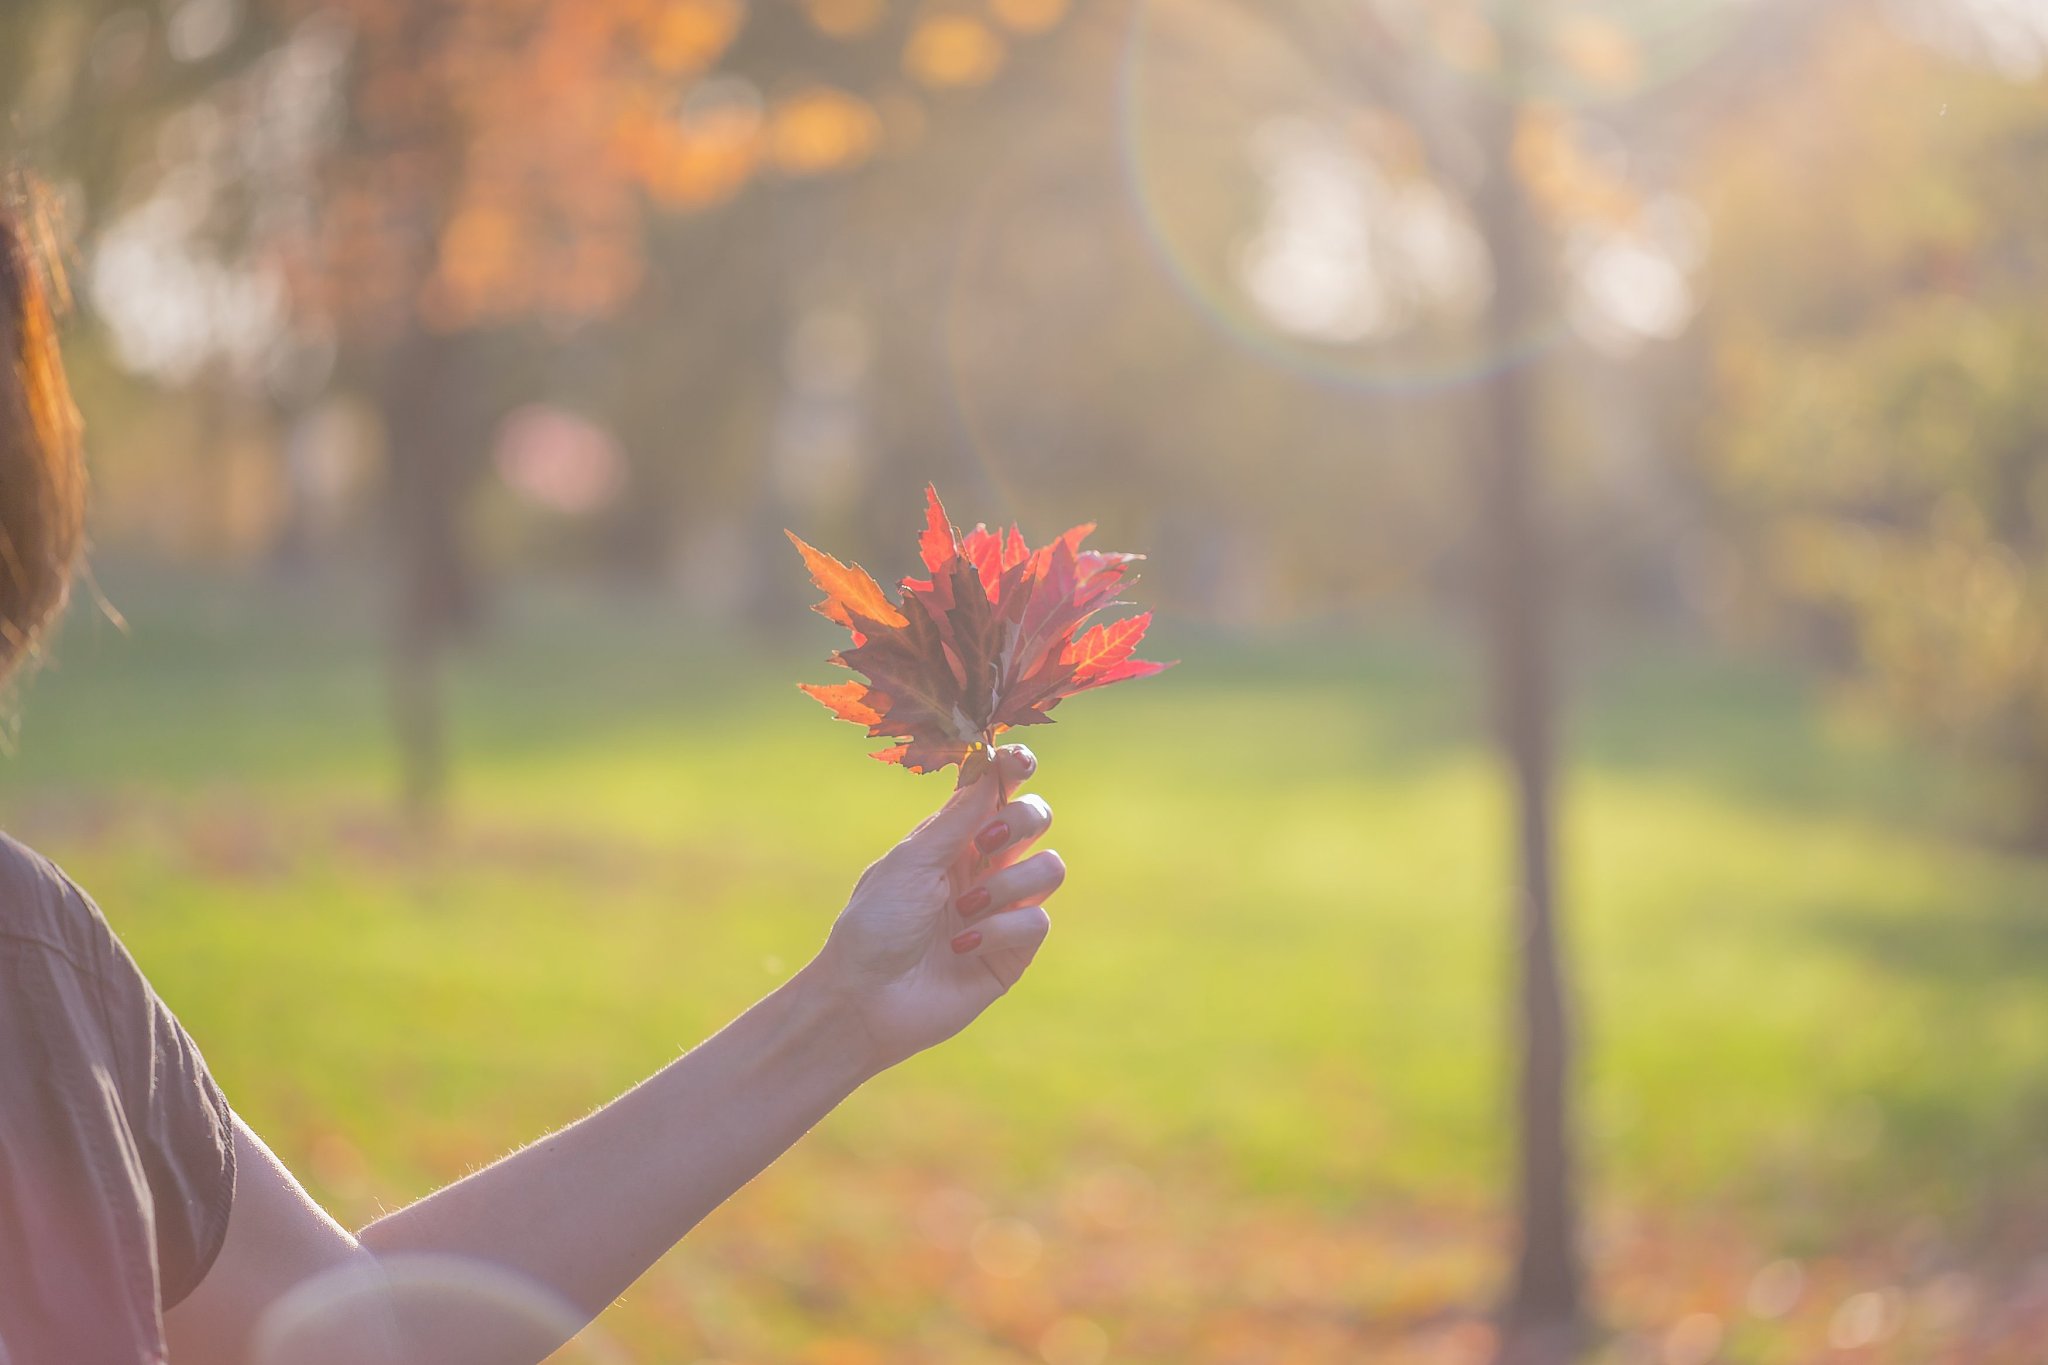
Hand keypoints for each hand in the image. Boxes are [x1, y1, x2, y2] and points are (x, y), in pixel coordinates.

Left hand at [810, 744, 1061, 1071]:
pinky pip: (1037, 921)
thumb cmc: (876, 925)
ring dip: (1008, 884)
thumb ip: (957, 818)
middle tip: (986, 842)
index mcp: (952, 837)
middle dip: (1021, 820)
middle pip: (1035, 817)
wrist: (866, 1000)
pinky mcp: (1014, 950)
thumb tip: (991, 765)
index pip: (994, 789)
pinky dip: (1001, 929)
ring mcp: (1003, 907)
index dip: (1014, 767)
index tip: (1020, 760)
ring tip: (966, 909)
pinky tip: (964, 946)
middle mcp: (984, 865)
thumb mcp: (912, 862)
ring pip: (1050, 867)